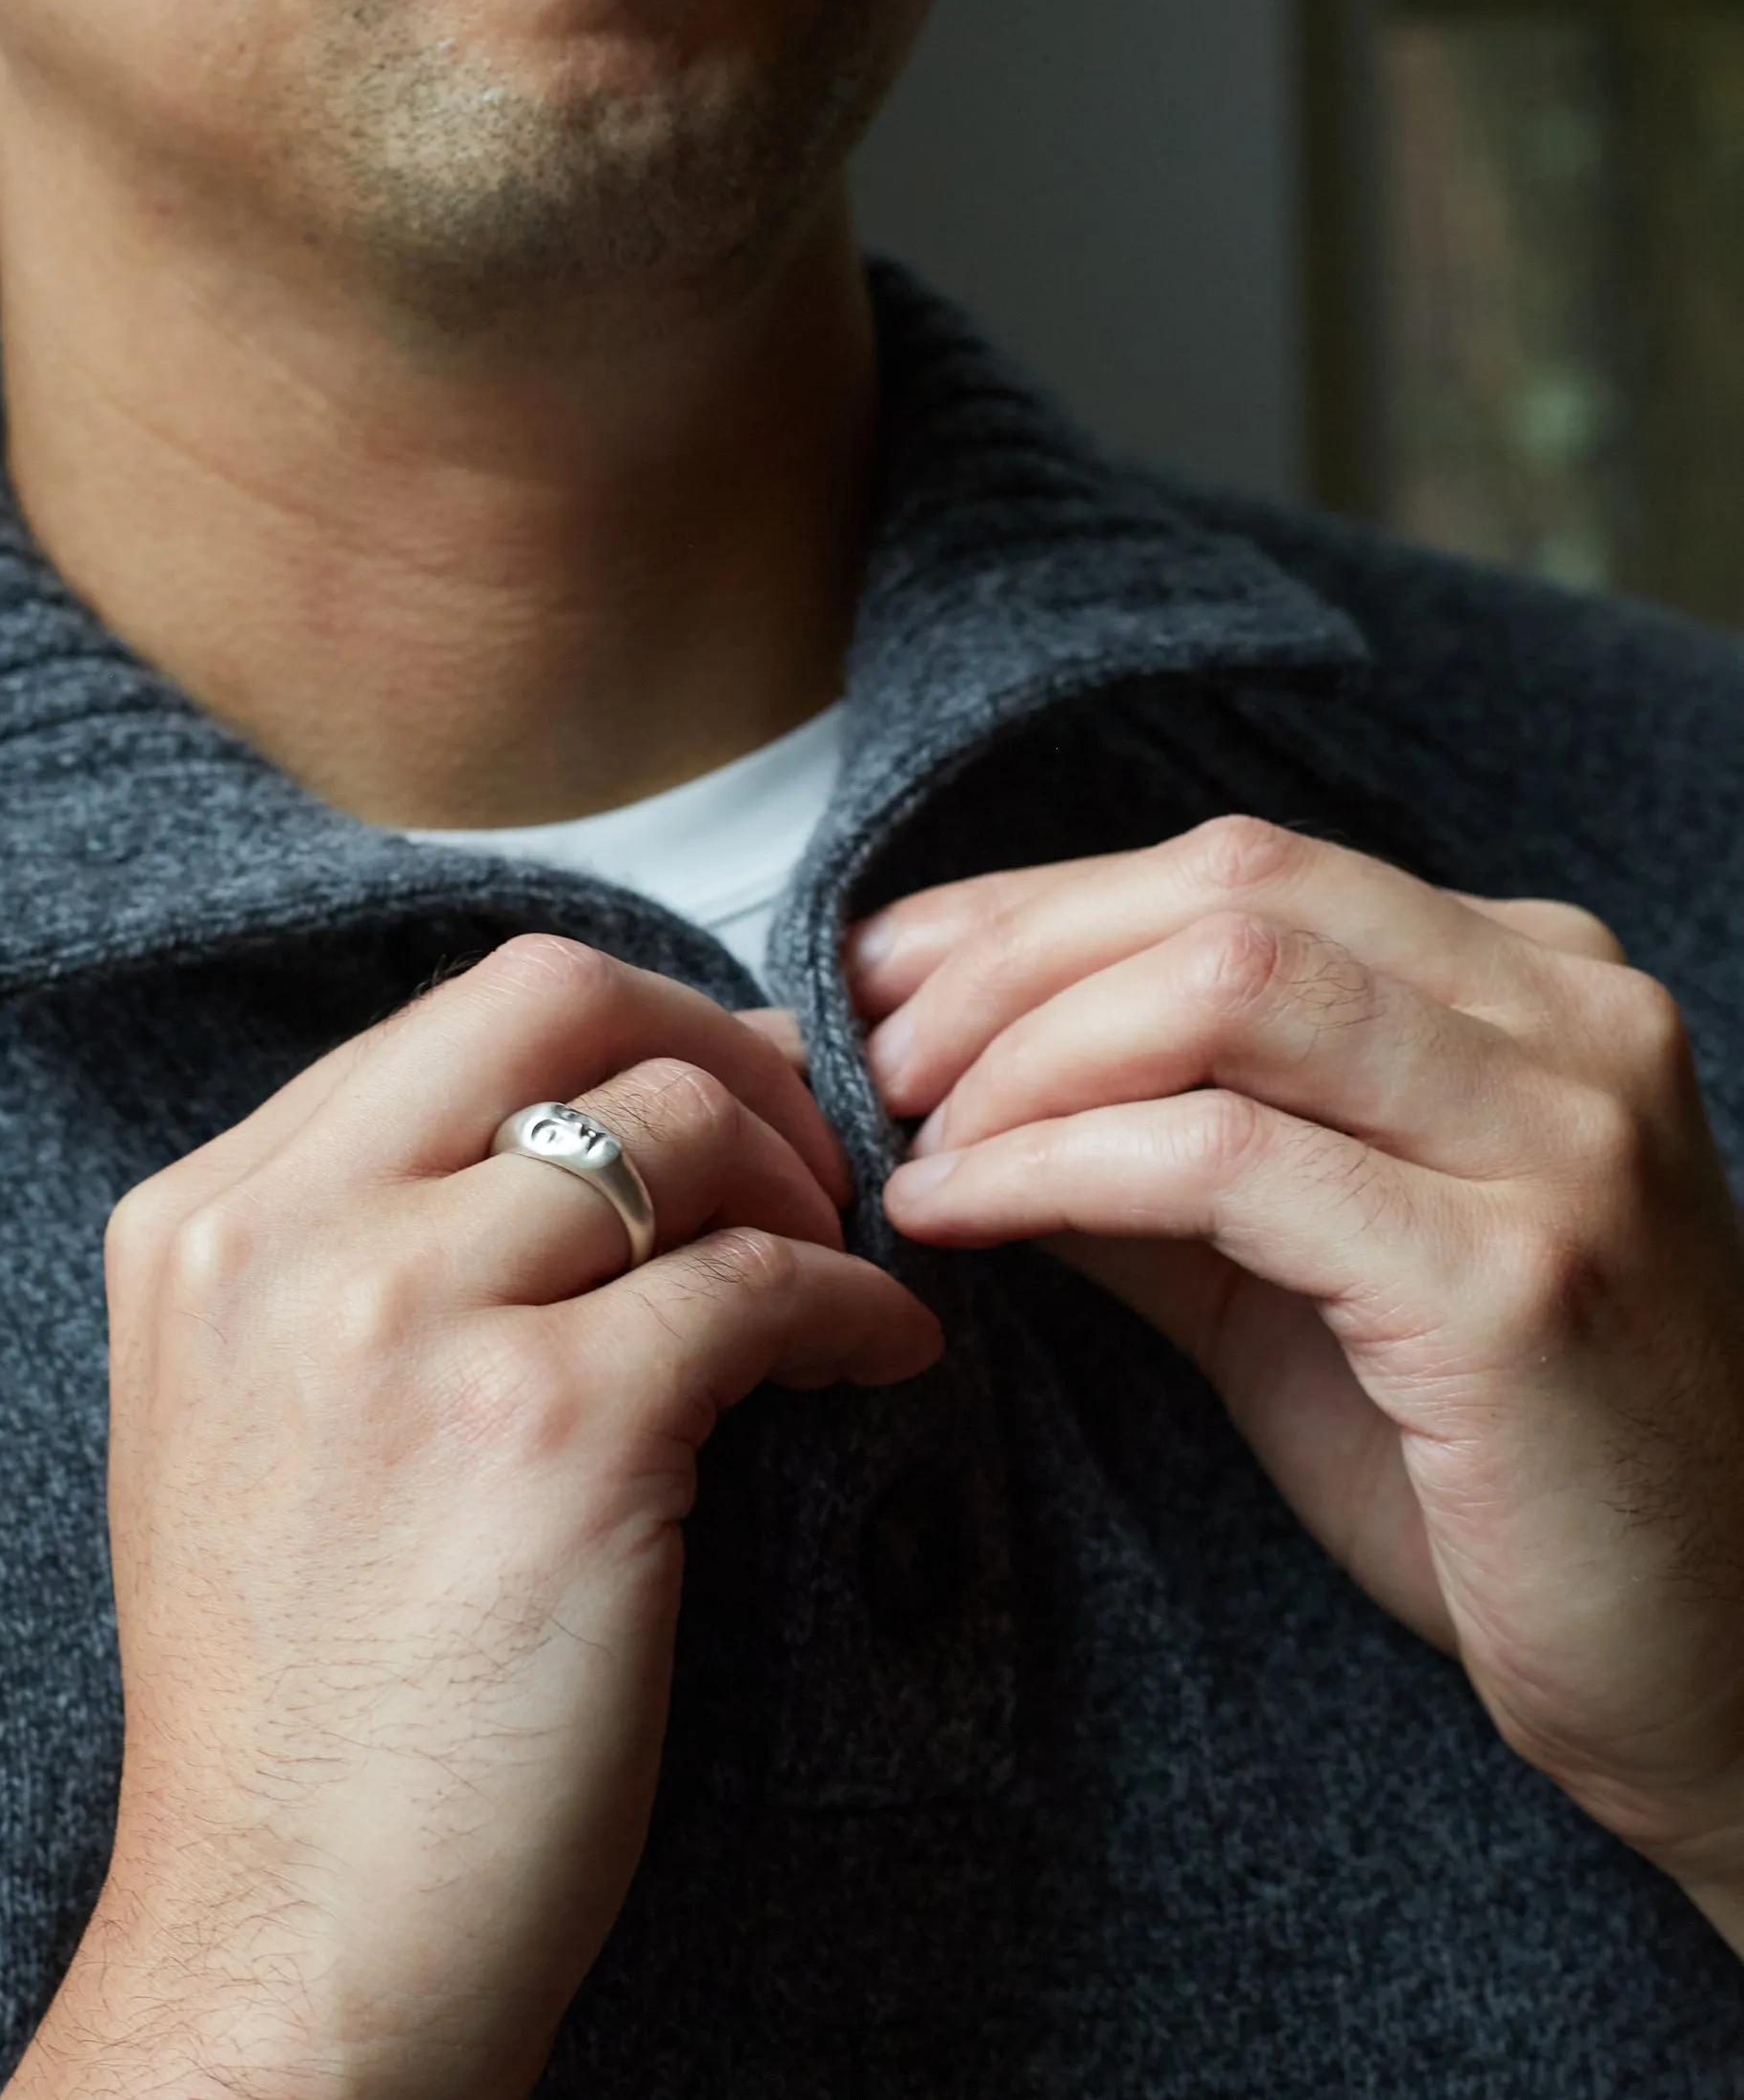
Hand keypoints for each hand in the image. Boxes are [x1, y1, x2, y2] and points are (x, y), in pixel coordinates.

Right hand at [7, 936, 939, 2099]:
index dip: (618, 1033)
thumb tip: (587, 1127)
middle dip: (714, 1046)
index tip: (706, 1098)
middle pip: (555, 994)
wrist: (283, 1948)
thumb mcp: (251, 1419)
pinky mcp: (545, 1429)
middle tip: (803, 1145)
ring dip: (802, 1181)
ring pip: (675, 1123)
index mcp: (203, 1220)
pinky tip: (880, 1356)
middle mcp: (283, 1236)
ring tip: (841, 1268)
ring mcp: (404, 1319)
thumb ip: (367, 1251)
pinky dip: (857, 1304)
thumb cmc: (295, 1705)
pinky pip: (761, 1283)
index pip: (453, 1011)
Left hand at [849, 816, 1743, 1943]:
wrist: (1706, 1666)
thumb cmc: (1487, 1466)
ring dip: (1021, 1056)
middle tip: (877, 1053)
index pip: (1242, 871)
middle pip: (1228, 896)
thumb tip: (946, 1079)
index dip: (1034, 904)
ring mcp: (1562, 1141)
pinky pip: (1225, 1162)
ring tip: (912, 1138)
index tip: (887, 967)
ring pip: (1226, 992)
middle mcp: (1572, 1023)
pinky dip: (1054, 1167)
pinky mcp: (1514, 1280)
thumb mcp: (1290, 1267)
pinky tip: (960, 1213)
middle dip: (1010, 961)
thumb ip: (1147, 1151)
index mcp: (1531, 986)